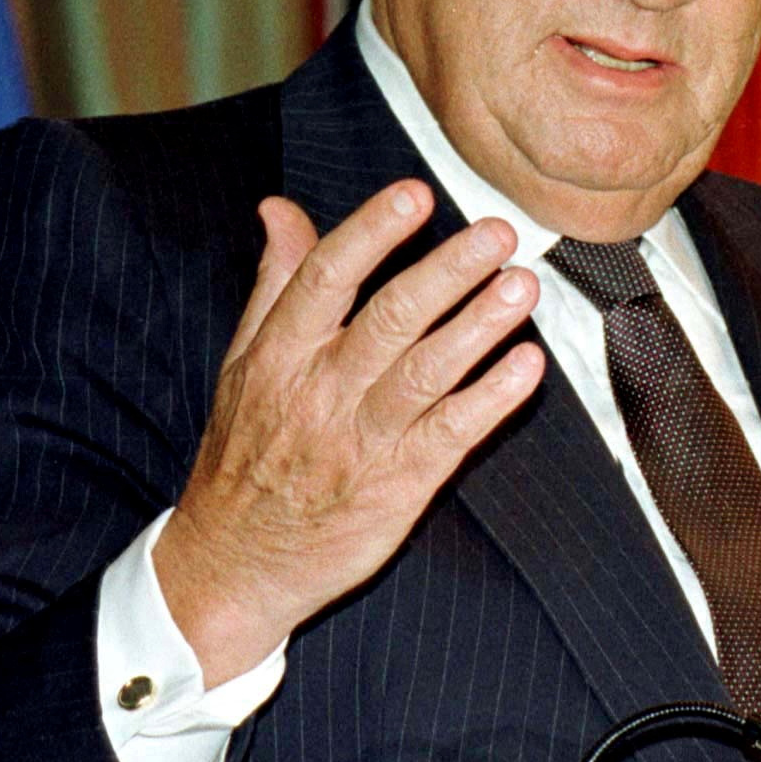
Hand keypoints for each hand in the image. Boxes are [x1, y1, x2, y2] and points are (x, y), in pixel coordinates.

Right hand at [153, 180, 543, 684]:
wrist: (233, 568)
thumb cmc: (245, 452)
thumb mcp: (241, 363)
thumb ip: (275, 283)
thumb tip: (278, 208)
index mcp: (277, 355)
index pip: (327, 278)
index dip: (373, 232)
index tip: (416, 194)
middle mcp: (319, 392)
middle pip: (391, 318)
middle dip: (449, 270)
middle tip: (498, 232)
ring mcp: (362, 441)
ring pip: (428, 371)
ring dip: (481, 325)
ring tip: (522, 284)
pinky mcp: (399, 485)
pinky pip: (452, 433)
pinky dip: (492, 398)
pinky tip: (527, 364)